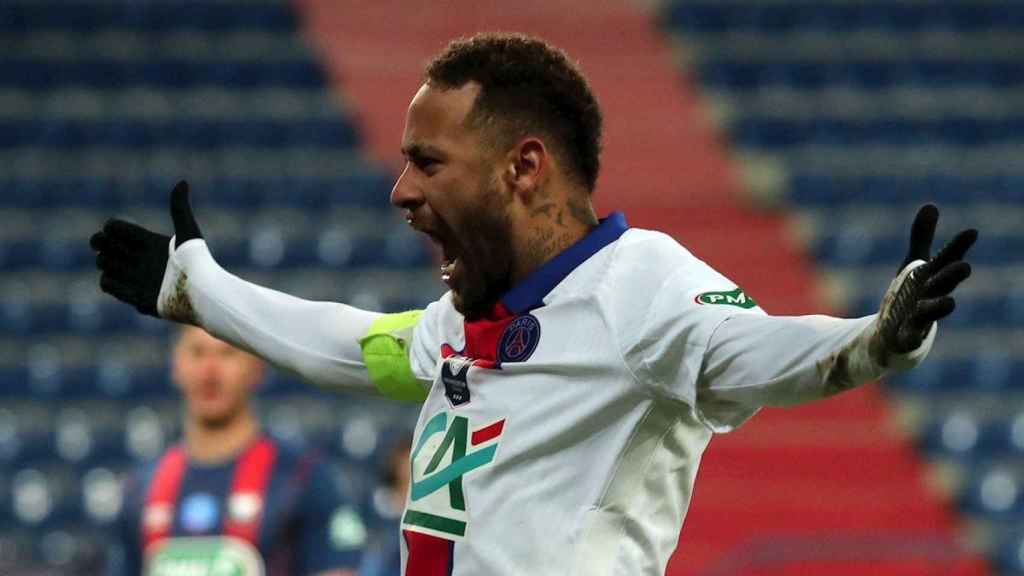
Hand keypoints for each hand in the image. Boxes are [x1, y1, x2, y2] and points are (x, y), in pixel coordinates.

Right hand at [89, 180, 201, 317]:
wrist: (201, 292)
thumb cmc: (197, 261)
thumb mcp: (188, 232)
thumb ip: (180, 208)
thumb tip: (183, 182)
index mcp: (151, 242)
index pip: (117, 229)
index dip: (111, 227)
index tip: (112, 229)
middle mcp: (142, 260)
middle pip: (106, 247)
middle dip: (100, 243)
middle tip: (103, 245)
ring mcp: (138, 278)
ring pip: (105, 265)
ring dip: (103, 262)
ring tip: (113, 263)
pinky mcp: (136, 296)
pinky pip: (108, 286)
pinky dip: (107, 281)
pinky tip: (117, 280)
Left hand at [874, 204, 976, 357]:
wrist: (896, 334)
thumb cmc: (911, 296)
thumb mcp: (913, 266)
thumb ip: (921, 238)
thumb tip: (931, 204)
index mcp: (932, 278)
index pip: (946, 260)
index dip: (958, 247)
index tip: (972, 232)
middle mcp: (930, 297)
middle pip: (942, 285)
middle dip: (952, 277)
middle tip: (965, 267)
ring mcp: (919, 319)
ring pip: (930, 313)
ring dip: (938, 308)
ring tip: (950, 303)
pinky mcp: (906, 337)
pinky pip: (909, 337)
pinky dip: (910, 336)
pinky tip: (909, 335)